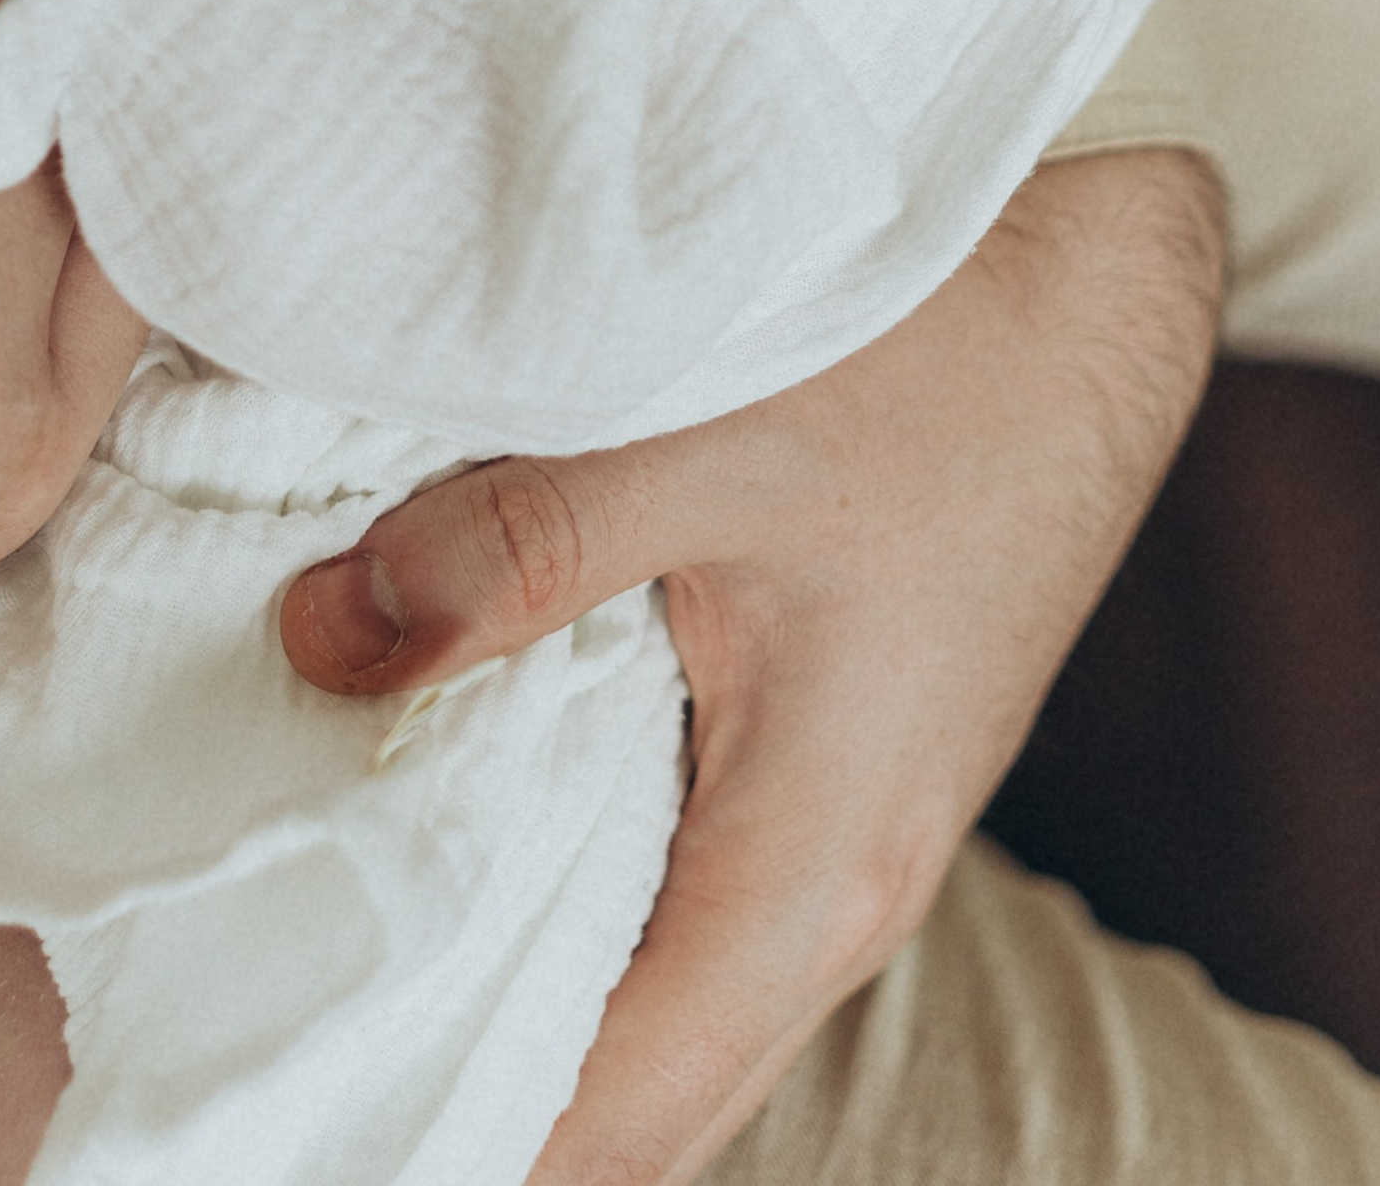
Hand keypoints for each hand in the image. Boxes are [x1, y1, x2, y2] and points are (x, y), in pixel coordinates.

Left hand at [281, 146, 1224, 1185]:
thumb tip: (324, 644)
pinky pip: (683, 892)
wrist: (1097, 280)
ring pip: (655, 990)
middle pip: (631, 1093)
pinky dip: (566, 886)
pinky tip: (448, 809)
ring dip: (511, 982)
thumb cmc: (935, 360)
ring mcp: (844, 833)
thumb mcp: (702, 435)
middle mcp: (839, 894)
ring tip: (332, 938)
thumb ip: (512, 549)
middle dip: (460, 1087)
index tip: (295, 1113)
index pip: (611, 1124)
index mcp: (811, 871)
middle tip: (282, 1032)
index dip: (448, 1136)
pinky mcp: (832, 760)